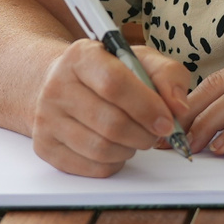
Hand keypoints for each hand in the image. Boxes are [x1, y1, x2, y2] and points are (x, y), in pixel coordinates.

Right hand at [32, 38, 191, 177]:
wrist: (65, 85)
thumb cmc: (110, 72)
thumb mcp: (141, 60)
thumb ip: (168, 76)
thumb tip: (178, 109)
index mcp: (82, 56)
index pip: (114, 84)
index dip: (146, 107)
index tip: (168, 122)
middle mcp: (57, 85)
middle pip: (110, 122)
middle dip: (144, 134)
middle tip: (156, 133)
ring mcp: (46, 118)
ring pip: (101, 149)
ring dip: (130, 149)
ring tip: (136, 138)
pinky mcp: (45, 146)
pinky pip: (90, 167)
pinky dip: (114, 162)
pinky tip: (117, 148)